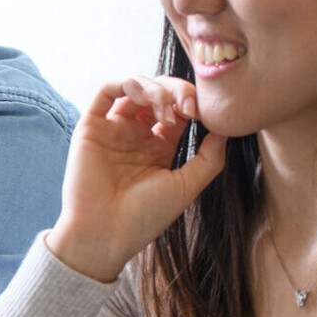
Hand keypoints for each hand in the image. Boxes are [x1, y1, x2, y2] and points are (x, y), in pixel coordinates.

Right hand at [47, 76, 228, 282]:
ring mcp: (112, 129)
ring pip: (134, 87)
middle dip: (177, 92)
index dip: (194, 104)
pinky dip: (127, 83)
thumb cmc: (144, 216)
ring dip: (155, 88)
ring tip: (166, 110)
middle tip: (189, 108)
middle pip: (158, 93)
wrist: (106, 234)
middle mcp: (135, 134)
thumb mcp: (187, 186)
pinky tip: (144, 96)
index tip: (205, 114)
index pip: (178, 110)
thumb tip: (226, 128)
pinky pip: (106, 91)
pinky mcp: (91, 126)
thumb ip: (210, 158)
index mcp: (158, 147)